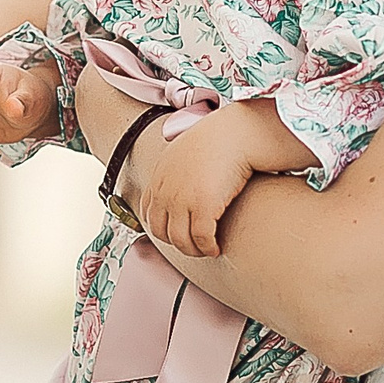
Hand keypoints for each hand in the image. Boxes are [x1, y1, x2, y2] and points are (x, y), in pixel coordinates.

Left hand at [138, 116, 257, 258]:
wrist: (235, 133)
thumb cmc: (217, 141)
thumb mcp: (183, 153)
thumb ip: (175, 171)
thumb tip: (181, 184)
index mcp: (159, 179)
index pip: (148, 216)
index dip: (163, 232)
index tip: (178, 235)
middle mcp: (166, 191)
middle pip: (162, 233)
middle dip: (178, 244)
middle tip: (194, 247)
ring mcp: (182, 200)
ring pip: (181, 240)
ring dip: (194, 250)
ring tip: (207, 249)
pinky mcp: (204, 206)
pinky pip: (201, 238)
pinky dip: (208, 247)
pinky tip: (216, 247)